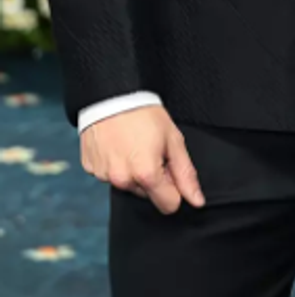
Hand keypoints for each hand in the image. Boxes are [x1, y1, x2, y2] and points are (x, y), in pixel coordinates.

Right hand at [80, 105, 204, 213]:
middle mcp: (123, 180)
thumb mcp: (173, 139)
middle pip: (147, 194)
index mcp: (146, 175)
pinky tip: (118, 145)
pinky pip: (109, 175)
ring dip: (134, 171)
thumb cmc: (145, 114)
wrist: (112, 95)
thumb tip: (197, 201)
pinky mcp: (91, 169)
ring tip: (134, 144)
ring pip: (128, 184)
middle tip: (151, 149)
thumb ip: (186, 174)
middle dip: (152, 177)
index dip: (174, 189)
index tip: (171, 169)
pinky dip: (116, 164)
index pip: (169, 205)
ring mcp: (104, 176)